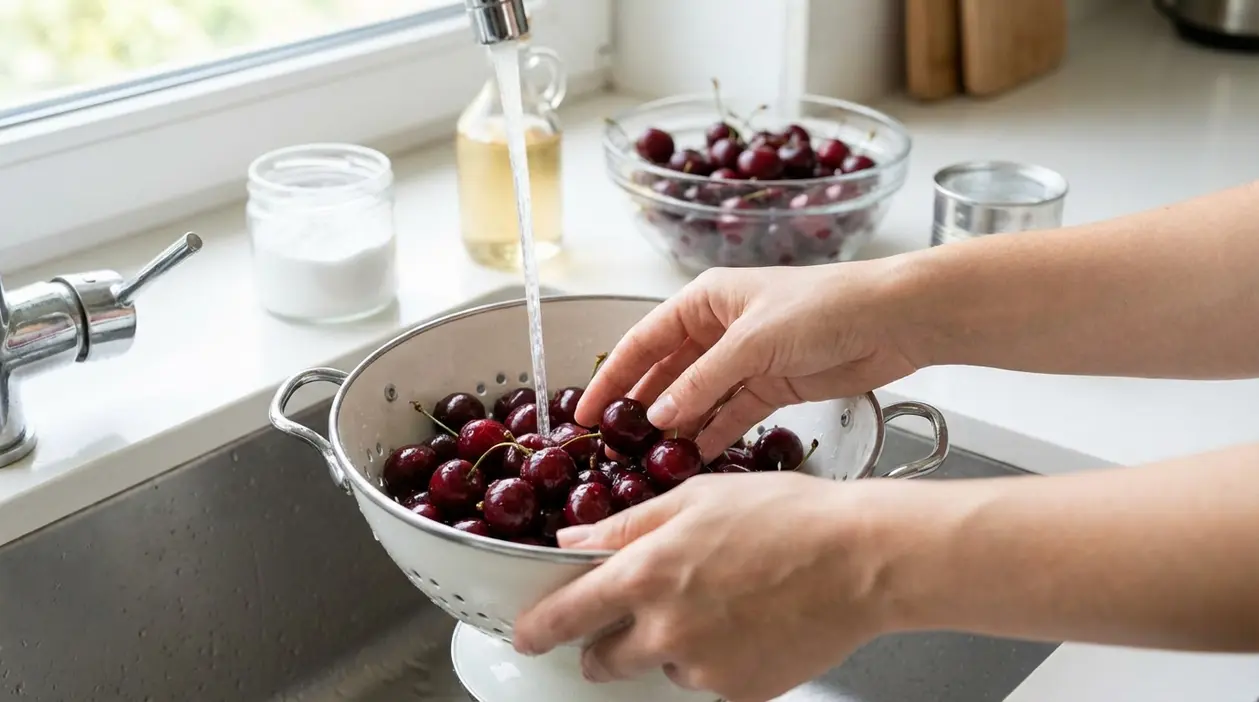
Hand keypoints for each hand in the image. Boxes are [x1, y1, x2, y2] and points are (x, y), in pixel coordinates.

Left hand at [511, 472, 899, 701]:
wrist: (862, 559)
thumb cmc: (788, 516)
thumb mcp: (697, 497)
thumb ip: (626, 524)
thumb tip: (576, 542)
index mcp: (646, 573)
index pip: (566, 613)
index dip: (539, 627)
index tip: (528, 634)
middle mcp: (666, 629)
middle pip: (604, 659)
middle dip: (605, 645)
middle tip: (637, 618)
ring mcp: (703, 668)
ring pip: (662, 666)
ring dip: (671, 646)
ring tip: (721, 603)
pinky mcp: (739, 693)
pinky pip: (708, 681)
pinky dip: (716, 660)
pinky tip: (748, 623)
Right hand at [574, 263, 921, 460]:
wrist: (890, 320)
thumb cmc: (822, 308)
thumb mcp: (753, 342)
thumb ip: (703, 382)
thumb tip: (659, 418)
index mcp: (705, 301)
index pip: (644, 341)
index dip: (612, 377)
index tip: (585, 412)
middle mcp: (719, 328)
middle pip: (666, 372)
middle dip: (640, 408)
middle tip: (611, 446)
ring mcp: (745, 360)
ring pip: (696, 398)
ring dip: (675, 426)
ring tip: (647, 461)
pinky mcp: (771, 387)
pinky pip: (730, 414)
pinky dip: (712, 434)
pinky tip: (691, 458)